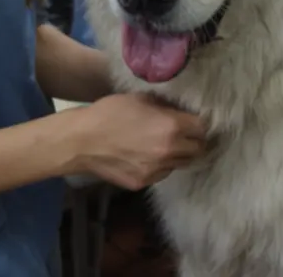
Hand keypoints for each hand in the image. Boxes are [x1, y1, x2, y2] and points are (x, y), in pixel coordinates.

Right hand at [71, 93, 207, 189]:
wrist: (81, 141)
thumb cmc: (110, 112)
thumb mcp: (141, 99)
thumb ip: (164, 107)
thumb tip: (178, 110)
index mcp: (171, 127)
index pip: (201, 128)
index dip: (198, 123)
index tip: (193, 121)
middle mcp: (168, 152)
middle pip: (197, 150)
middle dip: (194, 141)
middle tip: (184, 134)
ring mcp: (156, 171)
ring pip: (180, 164)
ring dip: (178, 155)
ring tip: (164, 144)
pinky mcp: (142, 183)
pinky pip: (161, 174)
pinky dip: (160, 165)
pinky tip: (146, 155)